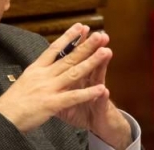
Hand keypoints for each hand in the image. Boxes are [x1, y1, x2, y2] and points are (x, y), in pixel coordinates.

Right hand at [0, 23, 109, 133]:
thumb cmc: (12, 102)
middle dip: (86, 45)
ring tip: (106, 52)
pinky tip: (101, 88)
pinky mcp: (52, 103)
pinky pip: (73, 97)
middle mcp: (44, 75)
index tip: (81, 26)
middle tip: (101, 34)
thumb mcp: (24, 81)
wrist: (2, 118)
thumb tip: (46, 63)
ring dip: (91, 62)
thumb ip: (38, 72)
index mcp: (36, 69)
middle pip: (69, 57)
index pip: (55, 48)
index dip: (69, 37)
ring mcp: (49, 88)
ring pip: (74, 72)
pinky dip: (88, 93)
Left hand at [56, 30, 131, 148]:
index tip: (78, 28)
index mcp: (78, 78)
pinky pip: (100, 103)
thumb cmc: (82, 111)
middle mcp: (90, 82)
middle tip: (97, 33)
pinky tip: (104, 91)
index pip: (76, 58)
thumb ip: (59, 85)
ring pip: (99, 78)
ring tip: (106, 52)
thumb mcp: (67, 97)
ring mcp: (97, 93)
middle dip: (91, 47)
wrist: (99, 126)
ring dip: (102, 65)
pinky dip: (101, 97)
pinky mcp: (101, 108)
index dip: (77, 44)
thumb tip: (46, 73)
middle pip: (88, 62)